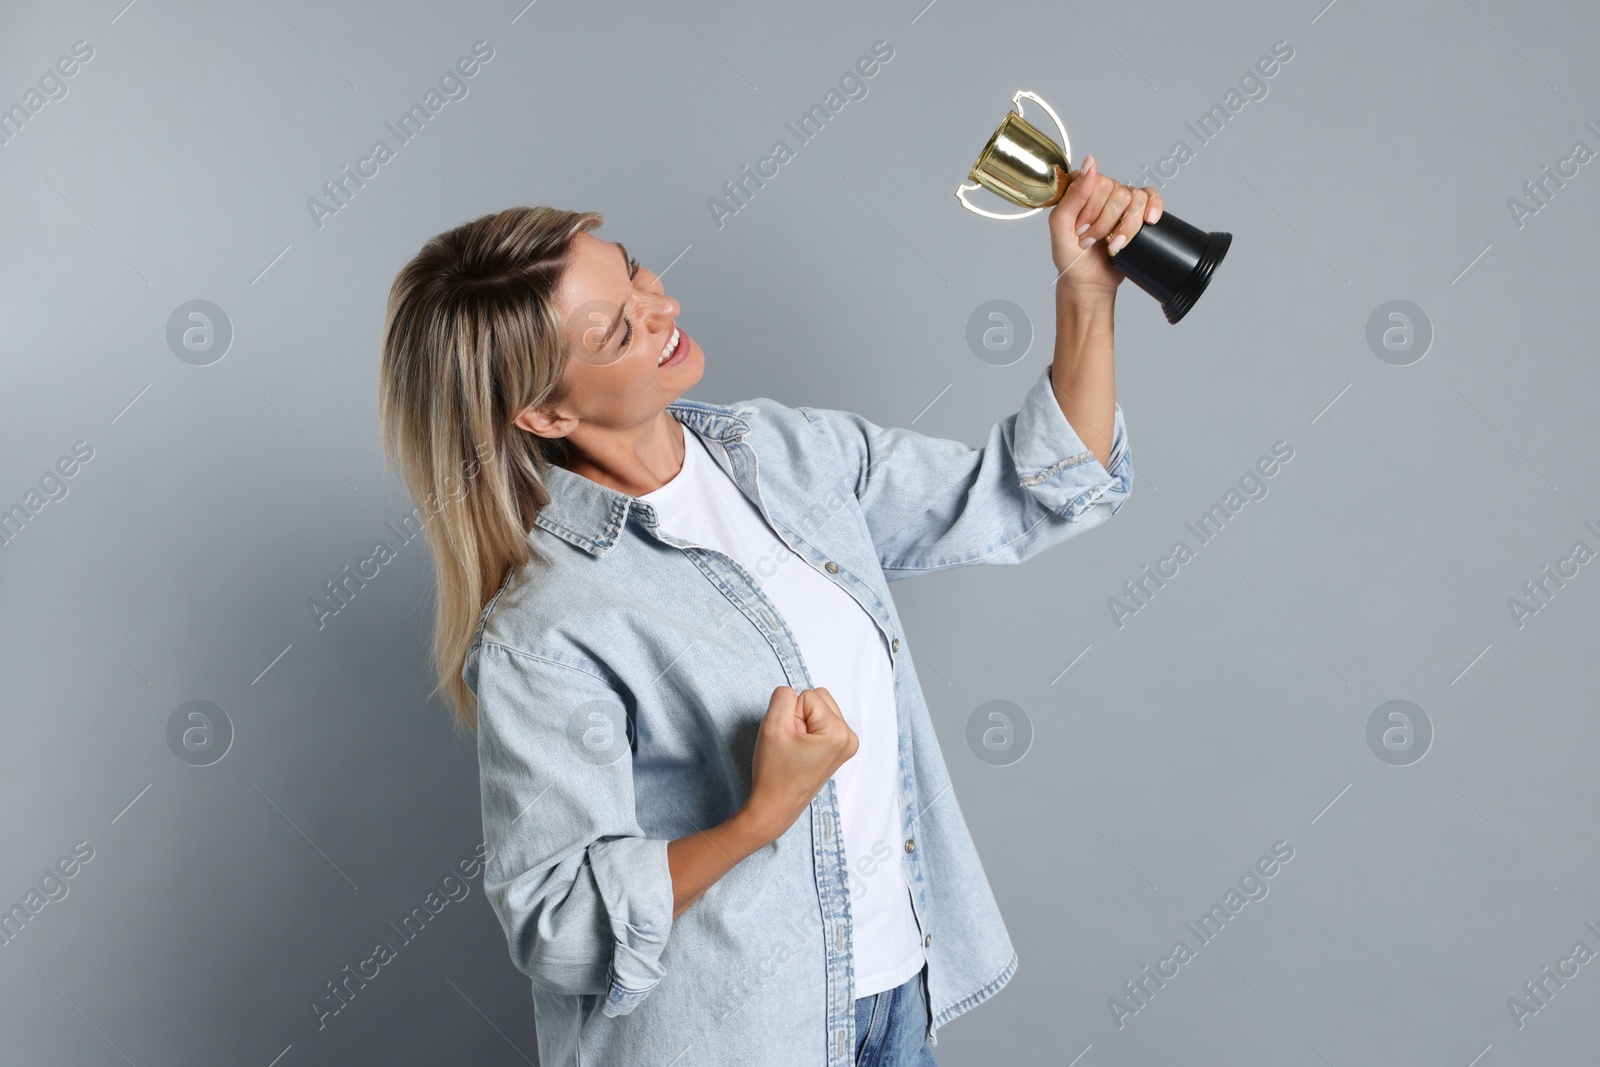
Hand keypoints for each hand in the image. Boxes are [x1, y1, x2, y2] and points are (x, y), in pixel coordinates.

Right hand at [745, 685, 858, 841]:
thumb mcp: (772, 727)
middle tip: (792, 744)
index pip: (807, 695)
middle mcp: (850, 737)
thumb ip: (782, 697)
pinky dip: (808, 730)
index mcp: (839, 733)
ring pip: (819, 707)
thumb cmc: (774, 773)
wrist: (775, 807)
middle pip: (818, 697)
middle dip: (799, 716)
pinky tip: (802, 751)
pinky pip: (821, 720)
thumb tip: (792, 691)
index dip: (790, 715)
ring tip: (797, 748)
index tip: (789, 741)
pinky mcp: (841, 748)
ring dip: (802, 723)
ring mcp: (848, 744)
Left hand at [1048, 154, 1162, 294]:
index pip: (1097, 182)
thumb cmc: (1071, 257)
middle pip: (1118, 192)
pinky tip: (1148, 222)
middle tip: (1091, 240)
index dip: (1090, 210)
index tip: (1079, 230)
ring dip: (1124, 228)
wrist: (1089, 282)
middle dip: (1104, 223)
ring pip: (1136, 199)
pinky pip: (1152, 198)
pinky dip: (1153, 209)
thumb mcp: (1060, 227)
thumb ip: (1072, 195)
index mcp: (1080, 187)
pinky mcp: (1137, 212)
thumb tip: (1091, 163)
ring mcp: (1120, 201)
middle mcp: (1101, 190)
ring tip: (1112, 245)